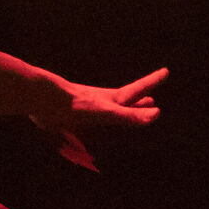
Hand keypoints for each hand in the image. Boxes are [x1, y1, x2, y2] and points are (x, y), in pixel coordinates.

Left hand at [30, 67, 165, 132]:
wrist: (43, 100)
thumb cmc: (76, 105)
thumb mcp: (107, 111)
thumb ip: (130, 115)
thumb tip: (157, 114)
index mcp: (112, 100)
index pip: (137, 90)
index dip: (152, 82)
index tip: (166, 71)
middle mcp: (101, 102)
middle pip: (124, 101)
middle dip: (138, 101)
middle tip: (151, 98)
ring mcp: (86, 110)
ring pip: (107, 111)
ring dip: (118, 113)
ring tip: (126, 114)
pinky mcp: (70, 119)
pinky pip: (86, 126)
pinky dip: (93, 128)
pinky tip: (88, 138)